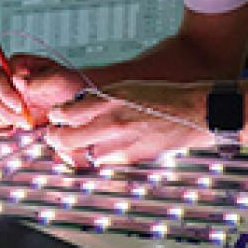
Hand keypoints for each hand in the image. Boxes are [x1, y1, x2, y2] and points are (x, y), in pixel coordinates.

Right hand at [0, 54, 84, 129]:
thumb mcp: (59, 79)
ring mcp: (3, 96)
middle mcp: (6, 79)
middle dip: (6, 110)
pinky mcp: (3, 111)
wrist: (75, 100)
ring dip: (0, 117)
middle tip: (25, 117)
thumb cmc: (68, 85)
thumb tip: (18, 80)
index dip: (6, 94)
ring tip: (22, 121)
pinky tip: (8, 125)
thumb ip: (39, 79)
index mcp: (16, 65)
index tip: (21, 105)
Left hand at [44, 80, 214, 164]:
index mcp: (106, 99)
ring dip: (79, 148)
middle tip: (54, 135)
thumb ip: (98, 98)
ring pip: (84, 154)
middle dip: (55, 138)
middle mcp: (110, 122)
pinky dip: (101, 155)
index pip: (65, 113)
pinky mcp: (132, 158)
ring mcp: (120, 143)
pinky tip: (105, 147)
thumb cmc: (161, 96)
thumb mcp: (123, 87)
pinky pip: (105, 161)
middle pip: (66, 139)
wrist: (193, 112)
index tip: (56, 116)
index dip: (56, 116)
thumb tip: (76, 107)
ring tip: (80, 141)